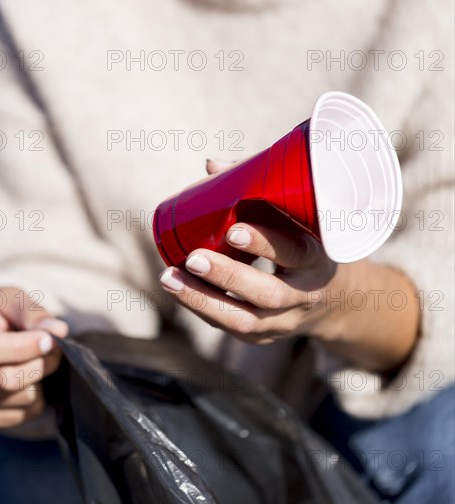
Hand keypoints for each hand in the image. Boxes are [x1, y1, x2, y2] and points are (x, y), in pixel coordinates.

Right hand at [0, 287, 67, 428]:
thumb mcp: (11, 298)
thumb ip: (32, 312)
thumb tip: (58, 330)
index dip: (21, 348)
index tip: (49, 340)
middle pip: (5, 379)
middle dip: (42, 362)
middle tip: (55, 347)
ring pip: (21, 398)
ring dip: (43, 378)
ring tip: (40, 358)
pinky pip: (24, 414)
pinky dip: (39, 397)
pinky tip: (31, 377)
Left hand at [159, 160, 418, 370]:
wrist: (334, 300)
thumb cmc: (306, 244)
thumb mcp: (300, 220)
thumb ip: (262, 191)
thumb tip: (212, 167)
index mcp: (317, 259)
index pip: (295, 253)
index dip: (264, 244)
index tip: (232, 231)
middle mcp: (305, 294)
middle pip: (268, 294)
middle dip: (227, 277)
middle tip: (193, 259)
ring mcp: (285, 321)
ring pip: (244, 320)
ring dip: (202, 300)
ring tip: (168, 278)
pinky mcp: (265, 336)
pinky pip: (231, 326)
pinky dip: (201, 308)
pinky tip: (178, 289)